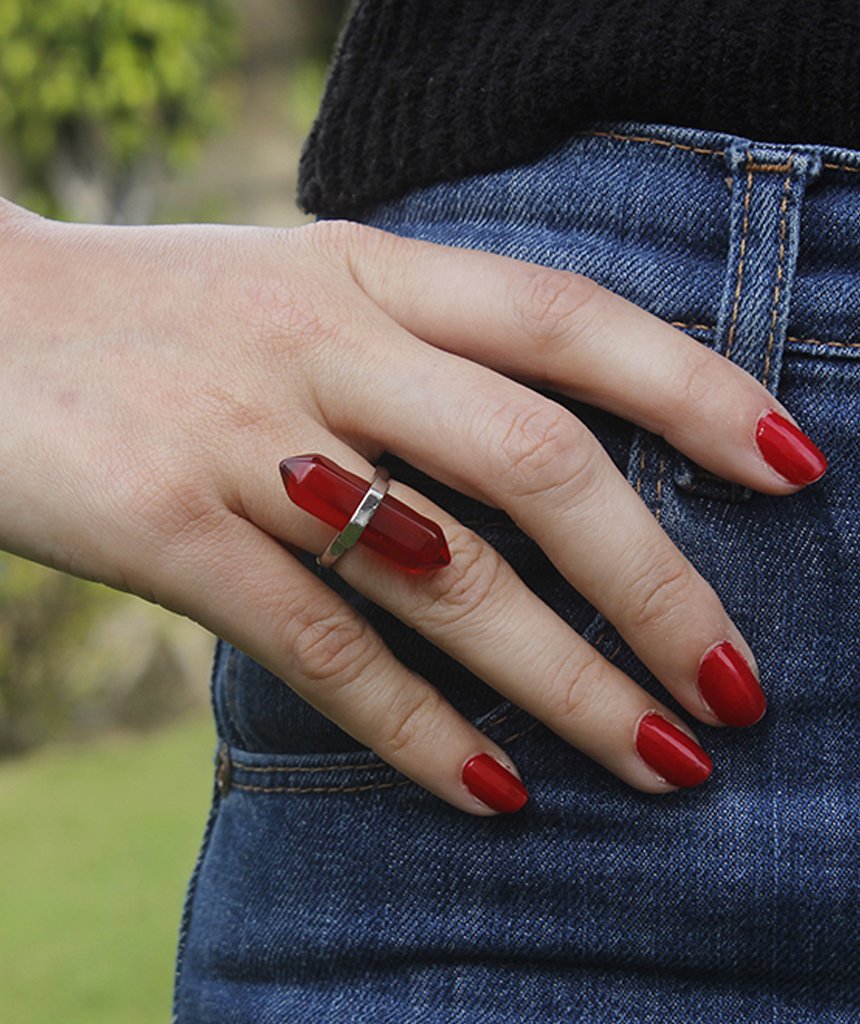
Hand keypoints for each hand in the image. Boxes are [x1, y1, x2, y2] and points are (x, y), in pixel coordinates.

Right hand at [0, 201, 825, 813]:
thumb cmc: (162, 320)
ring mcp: (246, 441)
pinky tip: (494, 793)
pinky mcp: (169, 531)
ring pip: (447, 577)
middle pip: (538, 462)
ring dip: (566, 685)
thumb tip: (551, 457)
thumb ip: (418, 350)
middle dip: (655, 584)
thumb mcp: (301, 292)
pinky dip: (418, 730)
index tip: (791, 471)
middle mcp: (325, 345)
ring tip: (659, 764)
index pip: (568, 319)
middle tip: (736, 686)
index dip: (693, 389)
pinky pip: (324, 648)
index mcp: (368, 271)